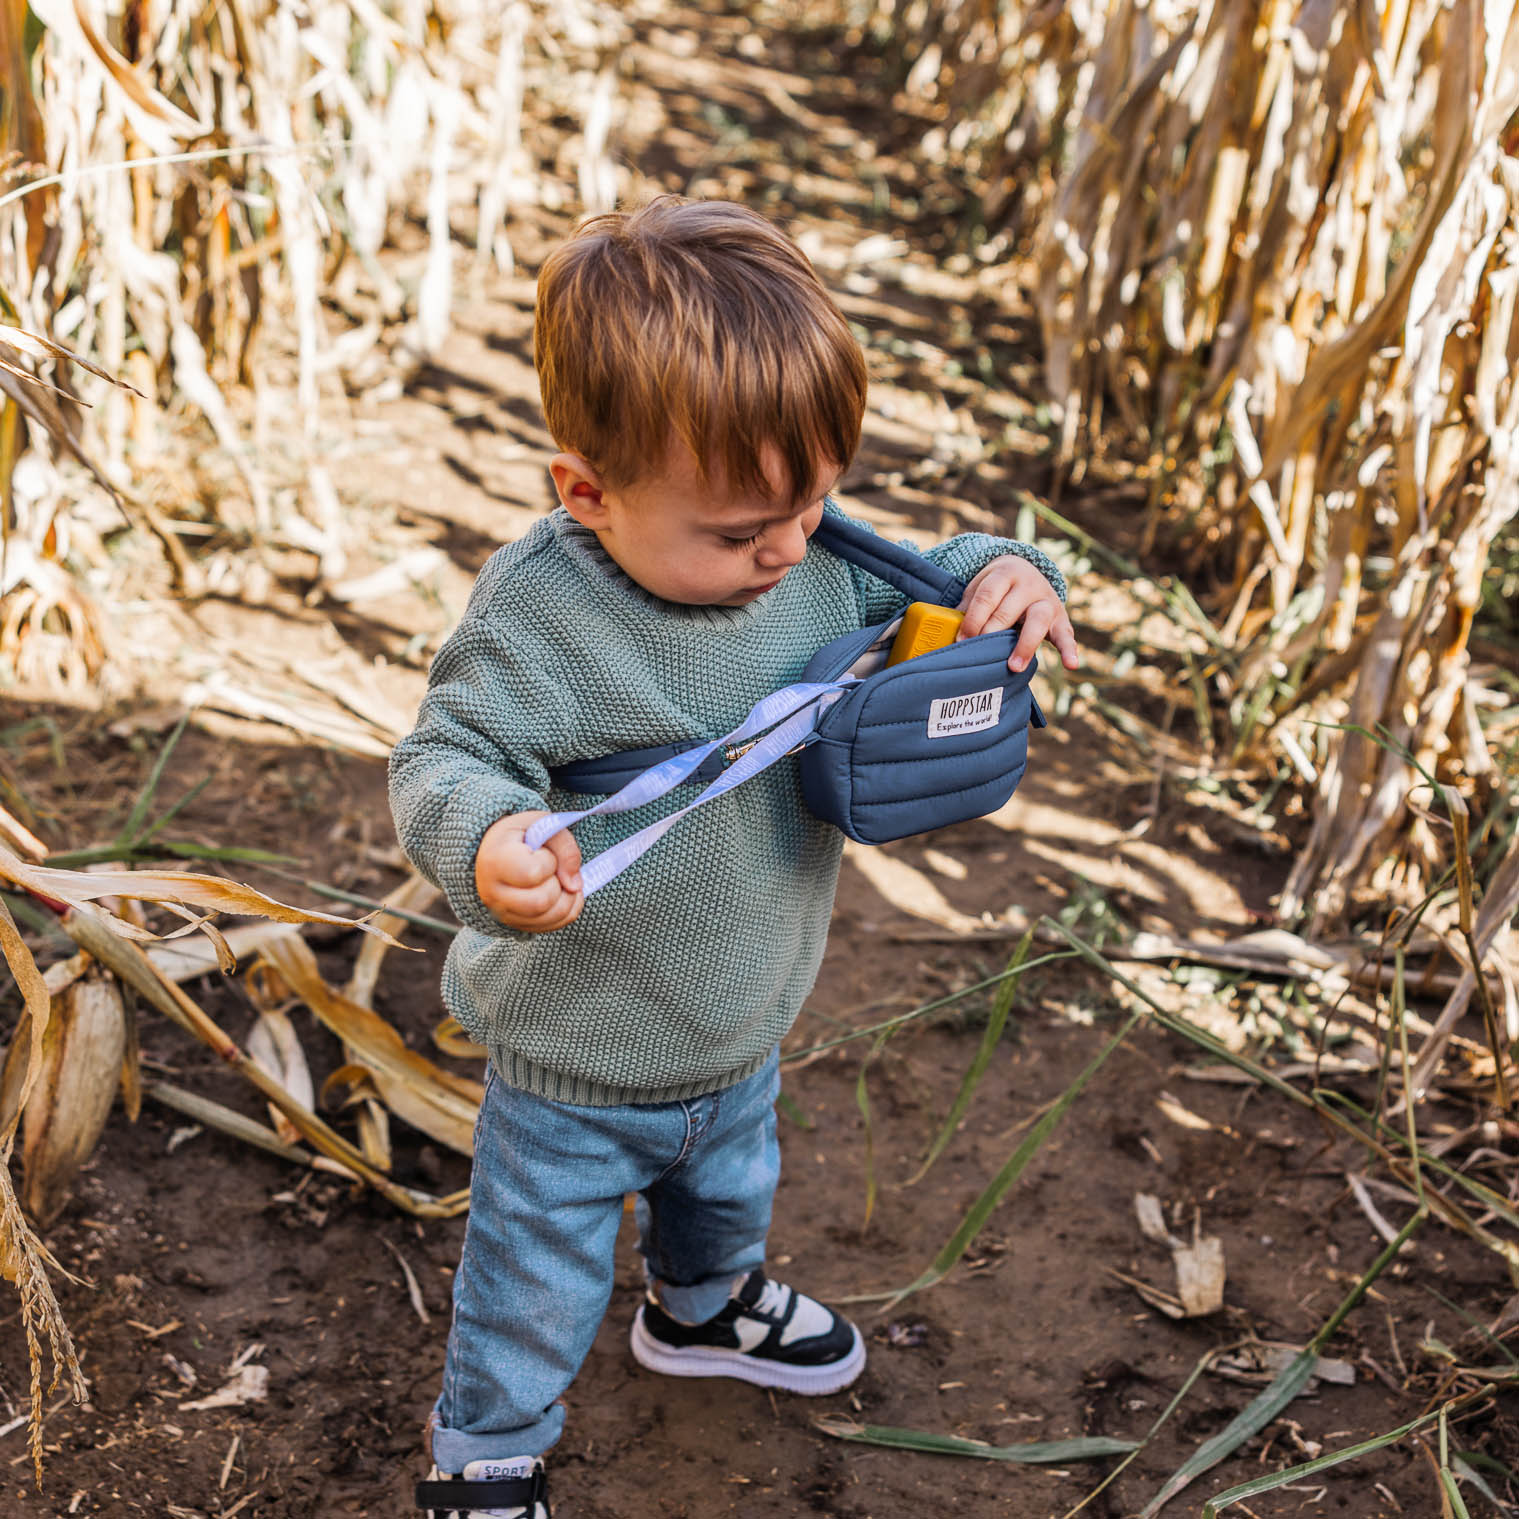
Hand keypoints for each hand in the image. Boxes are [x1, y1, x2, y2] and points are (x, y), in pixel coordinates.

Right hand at [474, 811, 583, 931]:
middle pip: (541, 901)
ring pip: (550, 917)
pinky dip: (568, 908)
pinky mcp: (517, 925)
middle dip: (558, 882)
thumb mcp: (543, 824)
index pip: (533, 873)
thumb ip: (564, 847)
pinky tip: (562, 892)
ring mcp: (503, 913)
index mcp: (495, 861)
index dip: (549, 861)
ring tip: (561, 880)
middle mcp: (493, 893)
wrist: (499, 851)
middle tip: (552, 869)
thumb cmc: (522, 836)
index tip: (541, 852)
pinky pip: (554, 925)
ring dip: (568, 897)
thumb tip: (575, 885)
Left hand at [956, 556, 1079, 673]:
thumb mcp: (980, 587)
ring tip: (1013, 667)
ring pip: (1037, 620)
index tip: (962, 640)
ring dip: (1024, 645)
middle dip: (992, 633)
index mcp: (1005, 573)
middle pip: (1009, 611)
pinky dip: (1069, 650)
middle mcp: (1029, 584)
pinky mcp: (1060, 618)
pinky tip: (1071, 665)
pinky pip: (1066, 634)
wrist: (1027, 570)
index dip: (973, 619)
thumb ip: (968, 606)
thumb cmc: (996, 587)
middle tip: (980, 654)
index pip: (987, 596)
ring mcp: (1046, 600)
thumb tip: (949, 633)